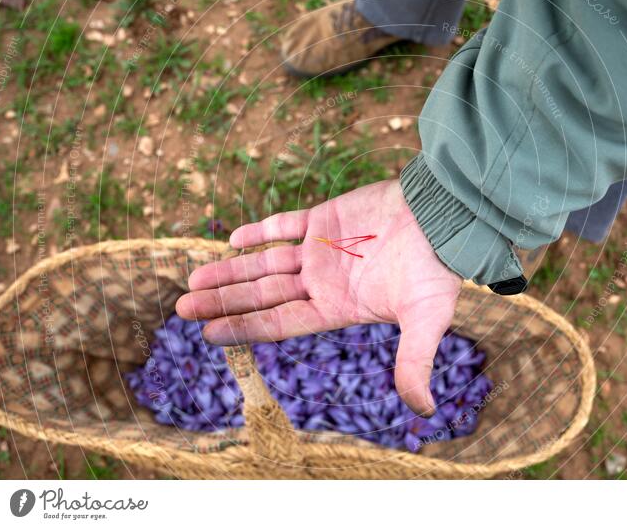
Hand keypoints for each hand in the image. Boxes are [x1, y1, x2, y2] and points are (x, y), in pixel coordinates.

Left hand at [176, 180, 461, 415]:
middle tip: (182, 307)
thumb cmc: (436, 269)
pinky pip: (285, 224)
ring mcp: (322, 250)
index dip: (242, 328)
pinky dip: (259, 231)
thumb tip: (423, 410)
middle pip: (263, 295)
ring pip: (265, 262)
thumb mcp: (426, 320)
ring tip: (193, 278)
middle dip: (224, 301)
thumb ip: (414, 361)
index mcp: (337, 308)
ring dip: (231, 270)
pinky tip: (232, 240)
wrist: (444, 217)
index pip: (279, 323)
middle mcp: (323, 282)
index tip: (206, 334)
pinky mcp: (326, 218)